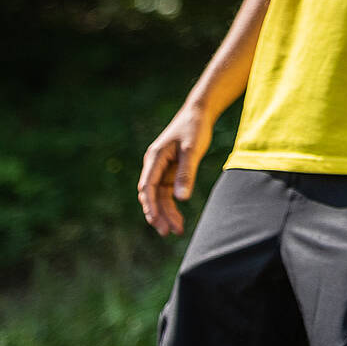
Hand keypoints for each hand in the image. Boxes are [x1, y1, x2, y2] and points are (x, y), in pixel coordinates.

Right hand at [138, 105, 214, 236]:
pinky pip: (167, 192)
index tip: (157, 222)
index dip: (151, 206)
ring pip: (159, 196)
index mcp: (154, 158)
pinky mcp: (169, 171)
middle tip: (168, 232)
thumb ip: (186, 174)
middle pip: (151, 195)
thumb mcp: (192, 150)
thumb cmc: (194, 128)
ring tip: (177, 230)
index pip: (148, 187)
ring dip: (166, 212)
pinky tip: (177, 218)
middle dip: (158, 214)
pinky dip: (171, 205)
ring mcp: (160, 168)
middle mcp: (154, 165)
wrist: (198, 113)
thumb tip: (181, 199)